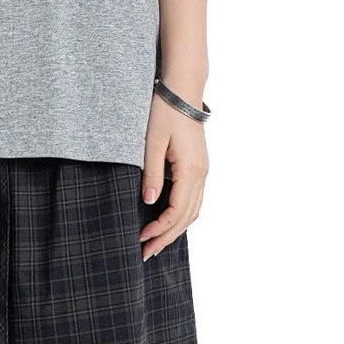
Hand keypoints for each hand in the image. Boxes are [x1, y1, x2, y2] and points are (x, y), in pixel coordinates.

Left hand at [140, 94, 207, 260]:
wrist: (182, 89)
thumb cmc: (164, 111)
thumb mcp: (151, 142)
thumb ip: (151, 173)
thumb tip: (148, 202)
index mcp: (191, 170)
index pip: (177, 211)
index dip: (159, 229)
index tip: (141, 240)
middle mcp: (201, 174)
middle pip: (187, 217)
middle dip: (167, 237)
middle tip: (146, 253)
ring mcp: (203, 170)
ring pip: (194, 210)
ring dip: (175, 228)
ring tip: (156, 242)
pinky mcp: (199, 166)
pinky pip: (194, 198)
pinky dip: (182, 215)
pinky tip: (167, 220)